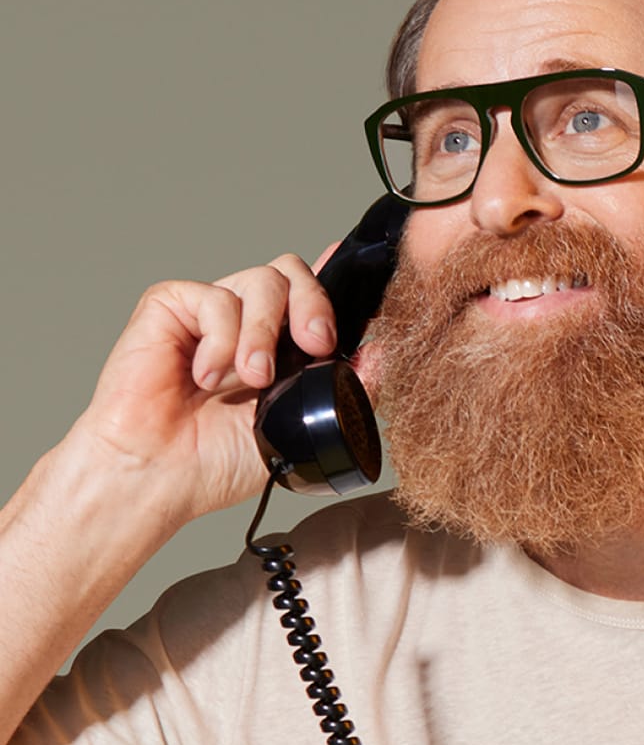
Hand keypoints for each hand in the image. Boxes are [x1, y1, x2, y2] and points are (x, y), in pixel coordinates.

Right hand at [71, 250, 339, 524]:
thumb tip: (383, 354)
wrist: (158, 477)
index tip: (352, 267)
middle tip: (316, 345)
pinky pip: (214, 297)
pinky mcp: (171, 307)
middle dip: (314, 304)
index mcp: (279, 343)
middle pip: (292, 273)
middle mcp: (246, 320)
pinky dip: (220, 339)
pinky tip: (204, 378)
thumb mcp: (300, 427)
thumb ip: (346, 388)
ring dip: (266, 331)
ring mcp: (210, 311)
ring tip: (252, 379)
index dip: (333, 274)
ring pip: (262, 280)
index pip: (309, 290)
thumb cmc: (214, 460)